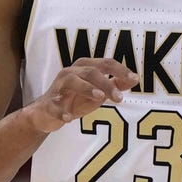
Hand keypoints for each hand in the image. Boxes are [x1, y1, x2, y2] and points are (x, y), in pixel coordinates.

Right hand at [24, 58, 138, 132]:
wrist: (46, 113)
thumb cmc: (75, 99)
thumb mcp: (98, 92)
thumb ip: (115, 85)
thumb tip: (135, 79)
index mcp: (84, 67)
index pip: (105, 63)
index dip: (120, 70)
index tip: (135, 79)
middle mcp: (71, 72)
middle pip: (91, 72)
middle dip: (107, 83)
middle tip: (120, 98)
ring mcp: (59, 87)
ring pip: (73, 82)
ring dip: (87, 89)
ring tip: (100, 98)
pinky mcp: (49, 103)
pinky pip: (55, 106)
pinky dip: (62, 111)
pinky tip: (69, 118)